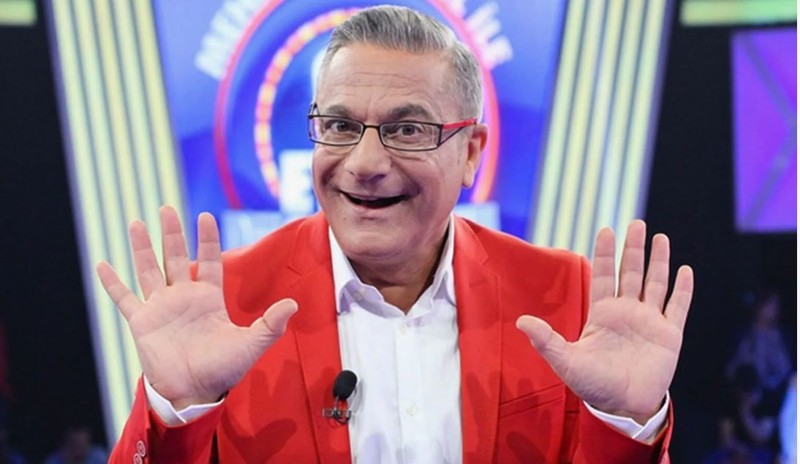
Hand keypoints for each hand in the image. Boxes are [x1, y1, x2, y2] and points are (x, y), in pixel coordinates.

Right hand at [96, 206, 296, 409]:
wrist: (195, 392)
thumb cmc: (224, 369)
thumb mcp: (251, 344)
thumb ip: (270, 324)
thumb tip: (293, 304)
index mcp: (209, 298)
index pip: (209, 260)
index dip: (207, 239)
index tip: (204, 216)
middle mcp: (183, 297)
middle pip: (175, 257)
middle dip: (171, 233)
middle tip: (166, 208)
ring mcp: (161, 307)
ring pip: (148, 269)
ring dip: (142, 247)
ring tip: (136, 222)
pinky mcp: (142, 322)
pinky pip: (124, 298)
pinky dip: (112, 282)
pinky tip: (102, 264)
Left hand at [516, 221, 692, 423]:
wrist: (624, 407)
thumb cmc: (593, 385)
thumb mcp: (566, 361)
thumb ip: (547, 340)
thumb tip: (521, 321)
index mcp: (602, 314)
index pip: (604, 276)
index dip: (605, 254)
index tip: (606, 230)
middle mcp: (627, 312)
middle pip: (631, 272)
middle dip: (633, 248)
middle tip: (636, 223)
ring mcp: (649, 322)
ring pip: (655, 283)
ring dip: (658, 261)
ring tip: (660, 237)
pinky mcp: (670, 335)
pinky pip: (678, 307)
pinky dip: (682, 289)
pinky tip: (685, 270)